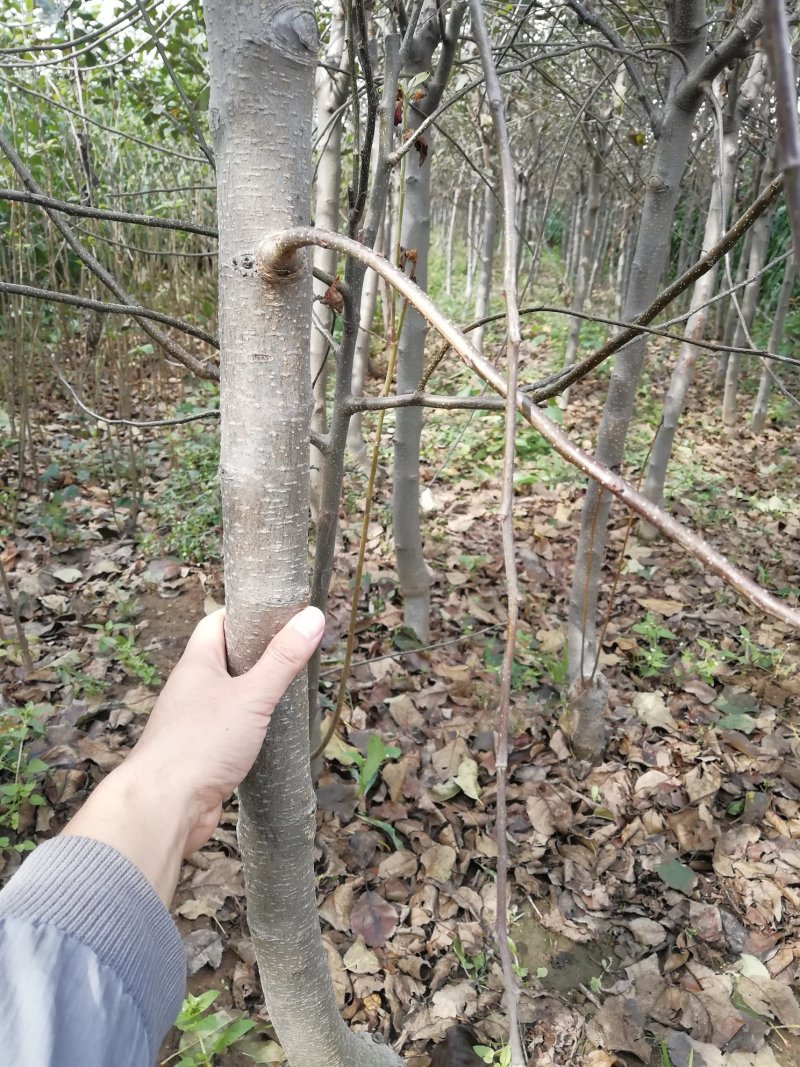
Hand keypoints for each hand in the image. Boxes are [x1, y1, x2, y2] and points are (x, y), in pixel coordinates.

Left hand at [126, 606, 325, 851]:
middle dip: (260, 654)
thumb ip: (282, 659)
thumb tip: (313, 616)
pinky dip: (252, 723)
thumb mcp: (252, 695)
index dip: (248, 613)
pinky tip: (273, 730)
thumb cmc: (202, 742)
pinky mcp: (202, 750)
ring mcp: (195, 720)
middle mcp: (192, 687)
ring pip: (230, 694)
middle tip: (298, 652)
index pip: (219, 622)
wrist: (164, 806)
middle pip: (228, 658)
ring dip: (257, 692)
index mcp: (197, 663)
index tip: (282, 613)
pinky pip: (230, 726)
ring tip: (293, 688)